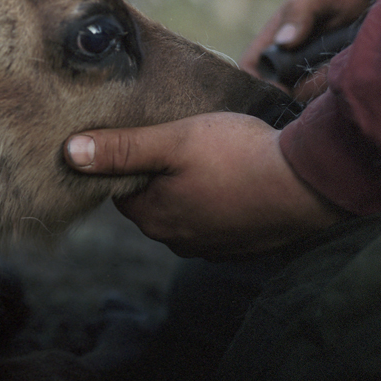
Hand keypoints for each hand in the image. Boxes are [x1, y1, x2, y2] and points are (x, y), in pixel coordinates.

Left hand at [65, 114, 346, 258]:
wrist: (312, 182)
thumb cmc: (237, 155)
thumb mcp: (172, 141)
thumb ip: (121, 149)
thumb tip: (68, 153)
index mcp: (155, 219)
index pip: (120, 190)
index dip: (122, 161)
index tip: (132, 135)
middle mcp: (180, 241)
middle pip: (150, 200)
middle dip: (153, 173)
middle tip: (166, 137)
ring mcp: (214, 246)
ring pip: (183, 208)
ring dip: (185, 185)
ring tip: (198, 151)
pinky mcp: (244, 242)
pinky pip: (214, 217)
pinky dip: (214, 197)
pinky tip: (227, 173)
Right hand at [240, 0, 380, 97]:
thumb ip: (300, 14)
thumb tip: (284, 42)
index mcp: (273, 37)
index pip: (251, 66)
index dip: (257, 81)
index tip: (282, 88)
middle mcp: (286, 56)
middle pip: (276, 86)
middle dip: (293, 92)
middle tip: (319, 81)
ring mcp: (307, 68)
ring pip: (301, 92)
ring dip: (316, 89)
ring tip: (337, 69)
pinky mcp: (328, 74)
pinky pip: (323, 90)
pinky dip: (331, 88)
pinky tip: (345, 74)